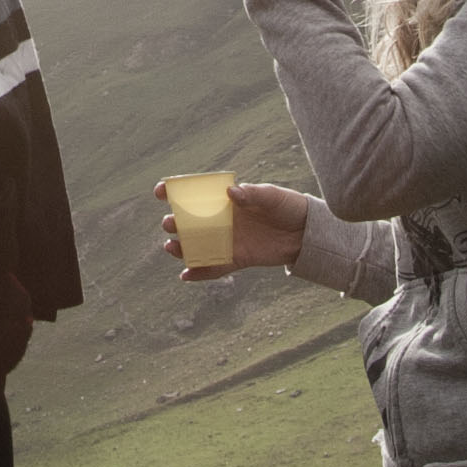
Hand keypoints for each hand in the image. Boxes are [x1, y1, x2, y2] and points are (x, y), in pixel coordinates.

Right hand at [164, 179, 314, 283]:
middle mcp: (222, 220)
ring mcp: (227, 241)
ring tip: (171, 248)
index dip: (175, 192)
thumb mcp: (271, 196)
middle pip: (190, 222)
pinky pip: (214, 268)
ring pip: (197, 246)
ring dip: (181, 248)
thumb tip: (230, 192)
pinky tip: (185, 276)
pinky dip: (200, 273)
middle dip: (175, 223)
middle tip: (171, 223)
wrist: (304, 231)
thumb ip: (252, 193)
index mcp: (225, 200)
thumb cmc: (286, 206)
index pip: (195, 194)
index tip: (161, 191)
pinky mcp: (236, 259)